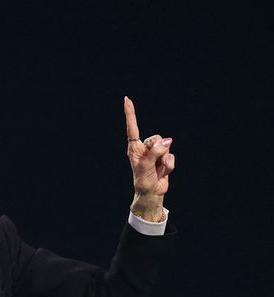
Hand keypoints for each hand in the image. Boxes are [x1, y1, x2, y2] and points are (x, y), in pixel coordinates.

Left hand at [124, 96, 175, 220]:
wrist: (152, 193)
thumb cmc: (143, 180)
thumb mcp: (146, 166)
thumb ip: (155, 152)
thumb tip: (168, 140)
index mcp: (134, 148)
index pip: (132, 128)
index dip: (130, 114)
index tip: (127, 99)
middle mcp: (144, 148)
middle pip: (156, 137)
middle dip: (158, 150)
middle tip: (153, 163)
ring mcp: (155, 153)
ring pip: (167, 147)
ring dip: (164, 160)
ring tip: (157, 169)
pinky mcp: (165, 158)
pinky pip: (172, 157)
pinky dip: (169, 165)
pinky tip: (162, 172)